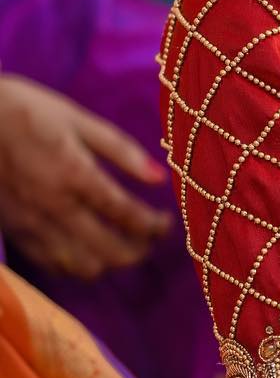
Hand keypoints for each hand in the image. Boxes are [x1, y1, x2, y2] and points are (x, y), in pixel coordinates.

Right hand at [0, 75, 169, 277]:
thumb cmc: (25, 110)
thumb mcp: (77, 119)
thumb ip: (121, 150)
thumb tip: (160, 177)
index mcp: (75, 174)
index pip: (128, 215)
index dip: (155, 225)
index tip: (167, 222)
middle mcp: (54, 206)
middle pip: (110, 251)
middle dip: (139, 250)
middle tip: (149, 237)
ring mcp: (31, 224)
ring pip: (82, 266)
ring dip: (109, 261)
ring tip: (122, 244)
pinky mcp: (13, 232)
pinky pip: (52, 265)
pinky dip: (76, 264)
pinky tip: (86, 248)